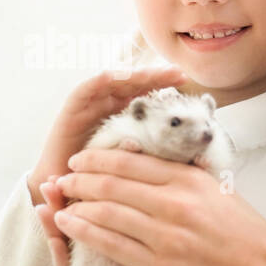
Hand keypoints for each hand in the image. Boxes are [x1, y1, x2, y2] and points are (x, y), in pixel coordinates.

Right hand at [27, 66, 187, 206]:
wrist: (63, 193)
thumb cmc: (100, 182)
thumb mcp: (136, 167)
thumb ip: (161, 158)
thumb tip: (202, 160)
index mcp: (125, 119)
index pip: (149, 97)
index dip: (167, 89)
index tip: (188, 85)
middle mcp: (108, 108)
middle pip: (135, 85)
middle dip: (156, 77)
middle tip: (177, 74)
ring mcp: (90, 108)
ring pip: (114, 83)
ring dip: (132, 75)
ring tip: (152, 72)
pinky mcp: (71, 111)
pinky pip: (86, 90)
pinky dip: (101, 81)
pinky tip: (117, 77)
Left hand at [48, 147, 265, 265]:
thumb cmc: (248, 241)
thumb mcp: (222, 193)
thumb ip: (189, 179)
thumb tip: (161, 165)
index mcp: (189, 181)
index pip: (132, 162)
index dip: (99, 158)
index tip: (82, 159)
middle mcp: (174, 203)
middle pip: (112, 182)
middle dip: (80, 178)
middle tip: (63, 177)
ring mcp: (164, 235)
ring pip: (106, 211)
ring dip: (76, 203)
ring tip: (59, 201)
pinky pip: (111, 244)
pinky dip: (84, 231)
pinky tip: (68, 224)